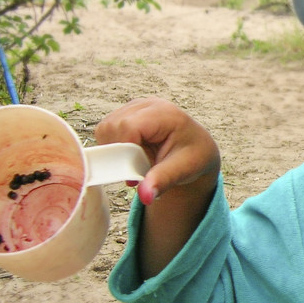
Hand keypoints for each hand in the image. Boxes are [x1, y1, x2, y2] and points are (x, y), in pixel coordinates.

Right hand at [95, 97, 219, 206]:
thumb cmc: (193, 157)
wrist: (197, 148)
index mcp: (165, 114)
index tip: (132, 175)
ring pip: (105, 128)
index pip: (127, 127)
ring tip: (137, 160)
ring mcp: (136, 106)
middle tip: (137, 169)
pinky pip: (107, 130)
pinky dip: (115, 146)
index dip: (123, 152)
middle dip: (119, 153)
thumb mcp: (182, 171)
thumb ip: (161, 181)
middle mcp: (148, 105)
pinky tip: (133, 153)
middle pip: (112, 127)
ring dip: (115, 150)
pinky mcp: (128, 112)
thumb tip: (145, 197)